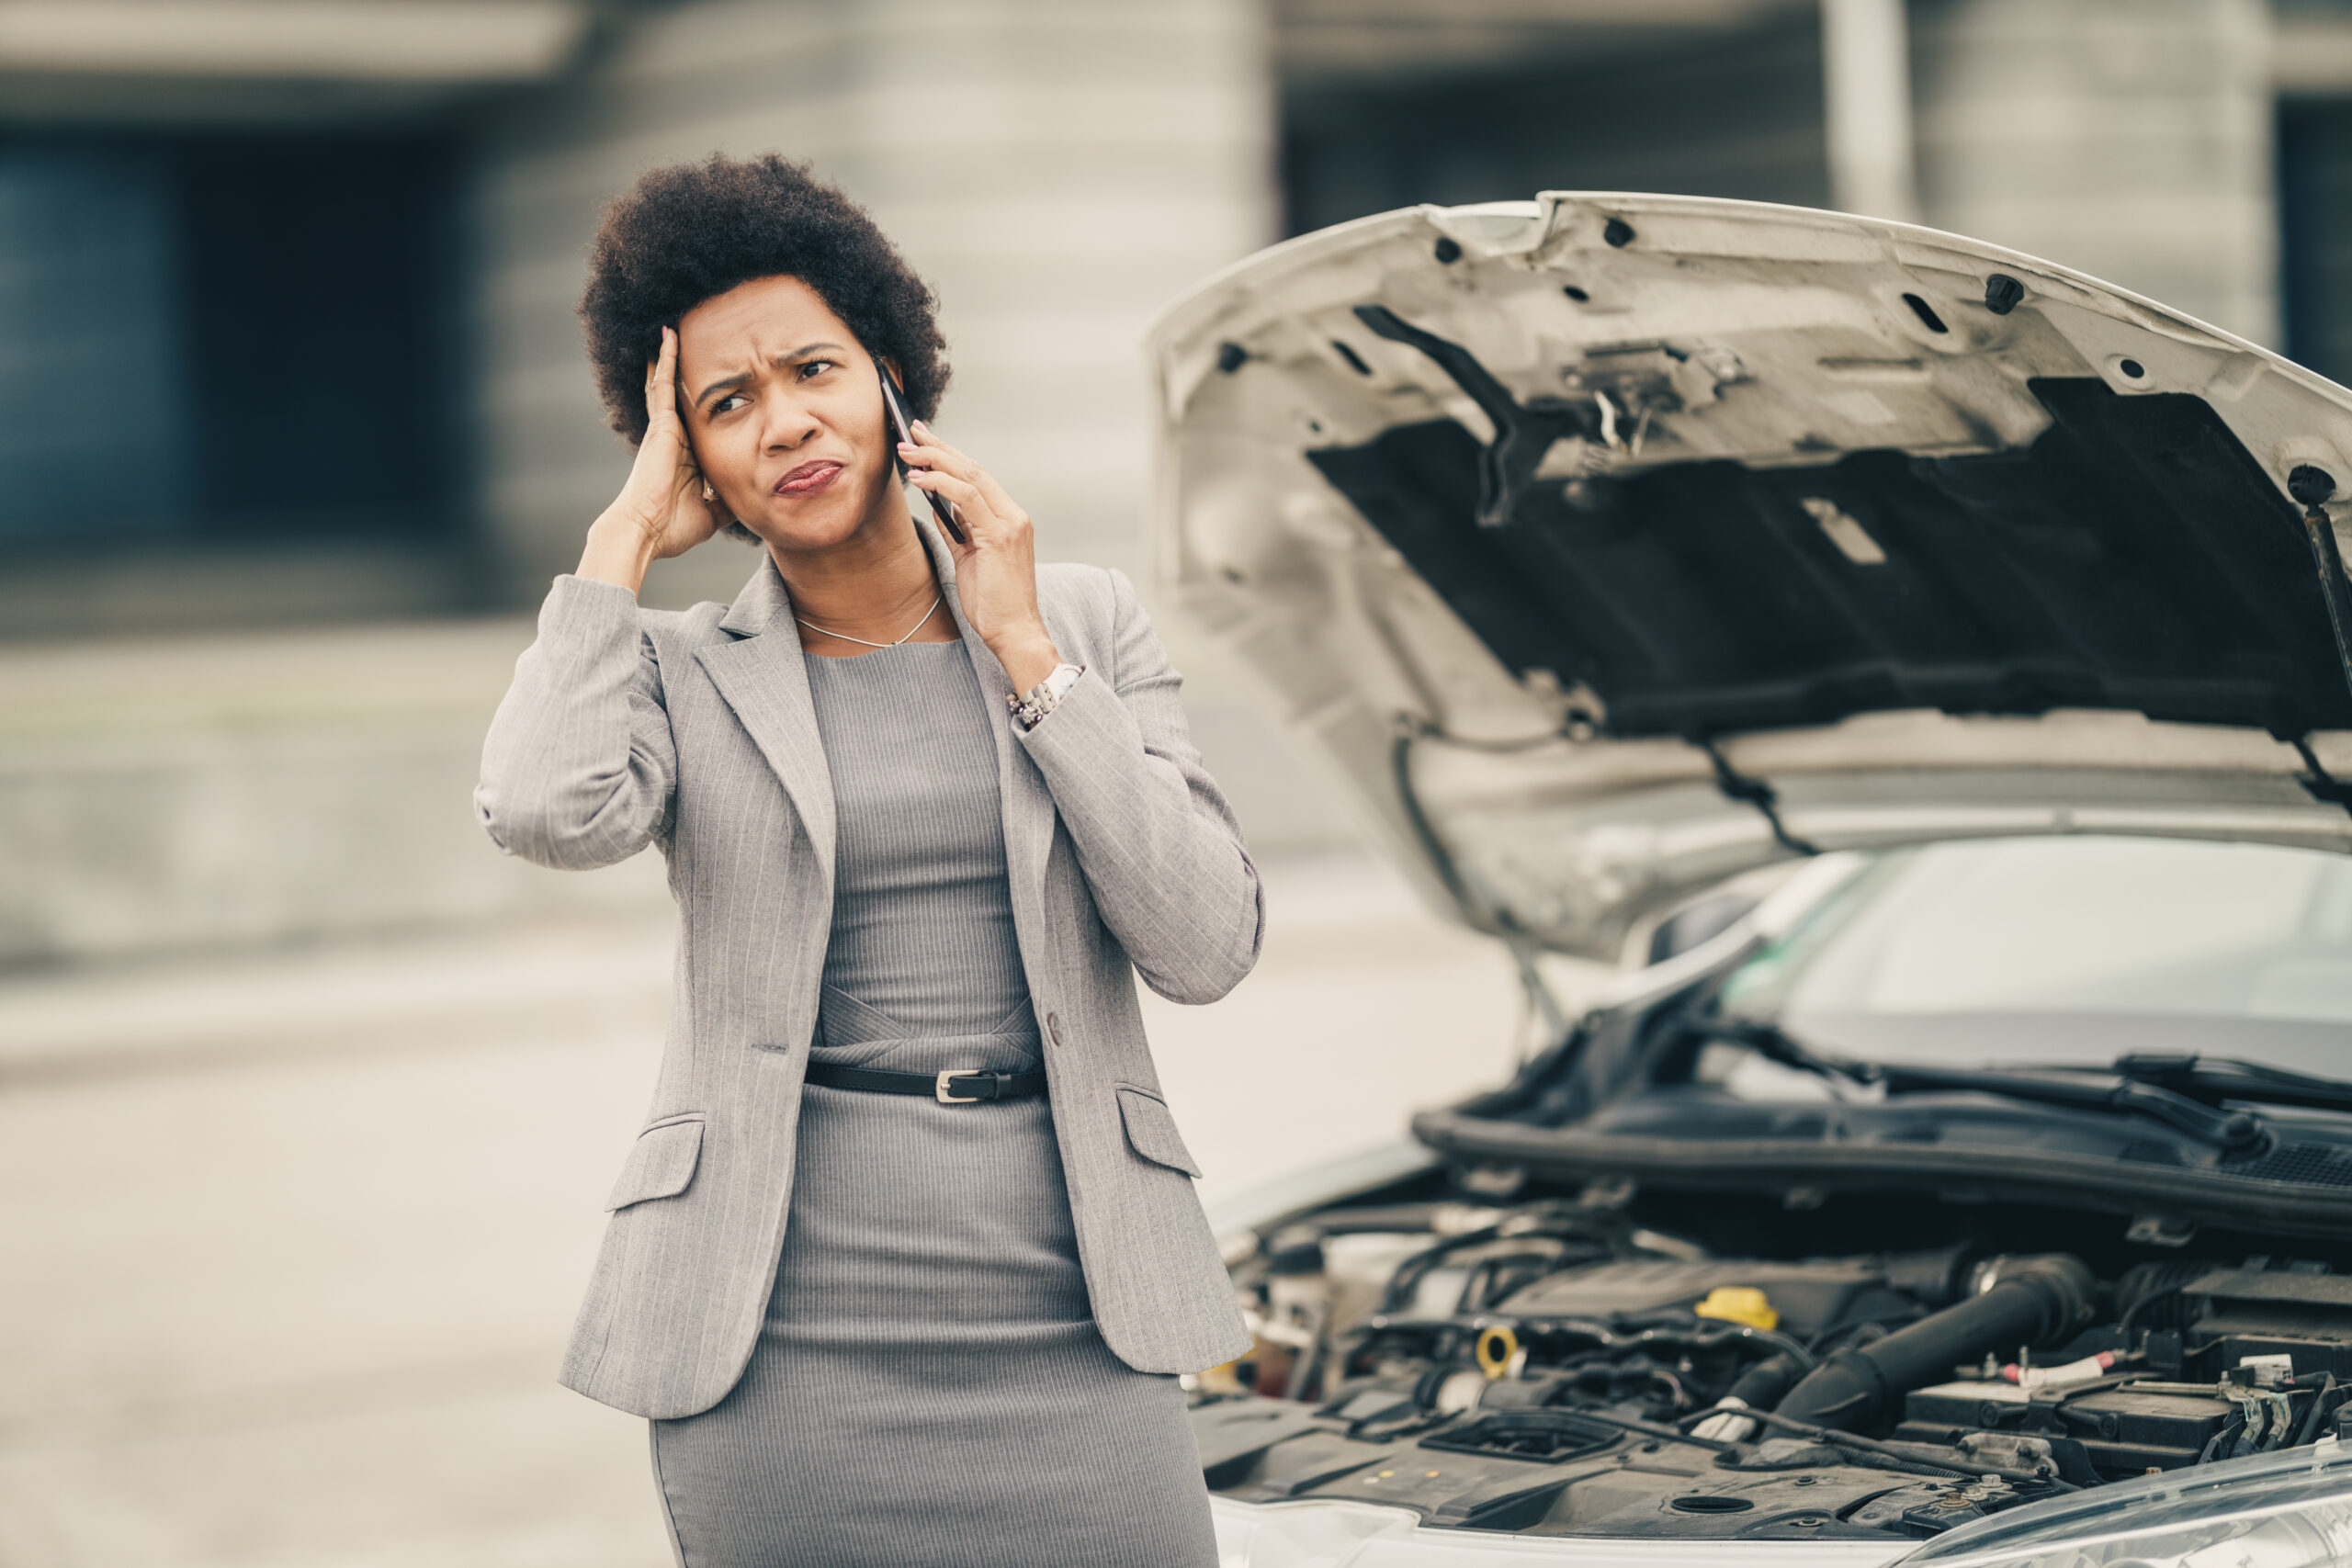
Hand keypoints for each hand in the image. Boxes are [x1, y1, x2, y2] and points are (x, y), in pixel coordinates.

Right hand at [577, 326, 726, 592]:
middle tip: (691, 342)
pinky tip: (667, 336)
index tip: (714, 387)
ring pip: (667, 384)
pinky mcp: (660, 426)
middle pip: (680, 396)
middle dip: (687, 372)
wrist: (647, 532)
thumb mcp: (713, 512)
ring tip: (674, 327)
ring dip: (670, 357)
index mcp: (684, 457)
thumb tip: (749, 501)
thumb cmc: (673, 528)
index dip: (704, 403)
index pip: (697, 422)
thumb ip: (727, 501)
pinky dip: (665, 360)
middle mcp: (672, 438)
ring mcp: (664, 429)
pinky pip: (662, 385)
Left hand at [898, 421, 1063, 690]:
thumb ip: (959, 530)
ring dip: (935, 460)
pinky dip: (941, 484)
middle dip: (939, 448)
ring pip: (971, 476)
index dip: (950, 456)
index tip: (924, 441)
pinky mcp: (1000, 537)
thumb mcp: (970, 558)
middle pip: (974, 468)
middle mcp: (1014, 516)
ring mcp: (1010, 524)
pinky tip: (919, 479)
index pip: (978, 476)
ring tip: (906, 452)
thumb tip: (937, 505)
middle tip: (910, 432)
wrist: (1014, 633)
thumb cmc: (994, 603)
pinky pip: (967, 498)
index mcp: (1010, 519)